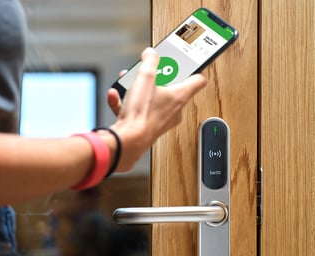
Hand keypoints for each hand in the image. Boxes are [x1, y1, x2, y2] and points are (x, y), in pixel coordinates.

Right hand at [109, 47, 206, 171]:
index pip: (198, 80)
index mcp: (180, 96)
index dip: (193, 69)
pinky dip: (128, 102)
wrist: (126, 141)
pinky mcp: (147, 127)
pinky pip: (139, 110)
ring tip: (128, 83)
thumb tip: (151, 54)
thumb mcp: (145, 77)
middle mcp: (174, 110)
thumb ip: (149, 61)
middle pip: (171, 87)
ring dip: (139, 89)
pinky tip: (117, 96)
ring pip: (153, 98)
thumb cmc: (141, 115)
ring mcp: (161, 120)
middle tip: (149, 70)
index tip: (187, 62)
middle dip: (156, 77)